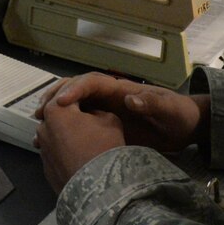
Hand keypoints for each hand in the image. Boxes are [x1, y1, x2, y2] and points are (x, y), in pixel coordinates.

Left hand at [34, 98, 125, 195]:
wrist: (96, 188)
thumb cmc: (103, 149)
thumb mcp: (110, 120)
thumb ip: (97, 111)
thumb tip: (89, 115)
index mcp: (57, 109)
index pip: (69, 95)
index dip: (84, 97)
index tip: (93, 102)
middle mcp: (43, 127)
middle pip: (58, 115)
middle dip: (71, 116)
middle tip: (90, 121)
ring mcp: (42, 148)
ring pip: (55, 134)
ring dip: (66, 134)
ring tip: (85, 141)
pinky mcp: (45, 166)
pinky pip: (55, 152)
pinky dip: (64, 151)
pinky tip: (78, 157)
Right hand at [40, 73, 208, 154]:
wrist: (185, 128)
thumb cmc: (179, 115)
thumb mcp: (170, 110)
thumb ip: (153, 104)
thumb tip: (131, 99)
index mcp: (121, 89)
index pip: (92, 82)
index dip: (75, 89)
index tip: (61, 103)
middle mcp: (109, 97)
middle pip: (75, 89)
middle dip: (55, 96)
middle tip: (40, 112)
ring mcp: (105, 111)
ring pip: (74, 106)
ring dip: (54, 112)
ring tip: (38, 127)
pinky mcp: (104, 126)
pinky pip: (79, 123)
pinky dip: (63, 129)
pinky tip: (52, 142)